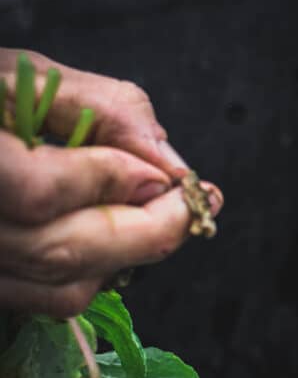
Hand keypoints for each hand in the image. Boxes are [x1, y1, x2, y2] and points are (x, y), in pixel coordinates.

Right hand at [0, 49, 223, 316]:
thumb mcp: (26, 77)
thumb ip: (103, 109)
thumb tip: (167, 162)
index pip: (39, 192)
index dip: (112, 184)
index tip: (168, 174)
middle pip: (59, 252)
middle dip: (148, 231)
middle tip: (192, 204)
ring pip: (61, 288)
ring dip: (127, 254)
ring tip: (157, 214)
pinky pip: (46, 300)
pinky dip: (94, 273)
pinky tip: (110, 235)